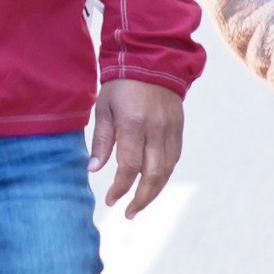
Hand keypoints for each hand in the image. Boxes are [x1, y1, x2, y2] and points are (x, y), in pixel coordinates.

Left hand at [88, 78, 182, 216]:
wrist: (152, 60)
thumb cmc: (121, 85)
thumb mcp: (104, 109)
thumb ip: (101, 140)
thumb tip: (94, 170)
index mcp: (133, 124)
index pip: (129, 166)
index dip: (120, 188)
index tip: (111, 200)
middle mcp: (156, 129)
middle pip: (153, 174)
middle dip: (141, 199)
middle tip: (129, 213)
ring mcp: (171, 129)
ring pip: (167, 170)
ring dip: (154, 191)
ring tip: (140, 204)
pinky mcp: (179, 128)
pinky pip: (174, 158)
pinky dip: (164, 174)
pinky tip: (153, 184)